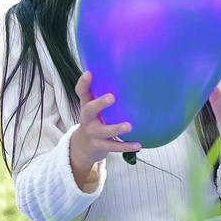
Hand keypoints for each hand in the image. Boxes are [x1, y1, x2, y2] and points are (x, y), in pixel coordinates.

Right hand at [70, 71, 139, 189]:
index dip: (84, 83)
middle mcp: (87, 119)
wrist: (82, 147)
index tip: (89, 73)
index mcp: (86, 105)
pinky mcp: (99, 146)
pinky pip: (113, 146)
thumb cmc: (93, 120)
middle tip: (112, 97)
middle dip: (99, 104)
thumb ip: (103, 94)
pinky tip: (138, 144)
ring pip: (103, 131)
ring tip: (129, 126)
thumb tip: (127, 76)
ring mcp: (92, 133)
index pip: (81, 92)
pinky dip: (126, 146)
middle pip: (88, 110)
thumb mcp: (93, 107)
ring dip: (116, 128)